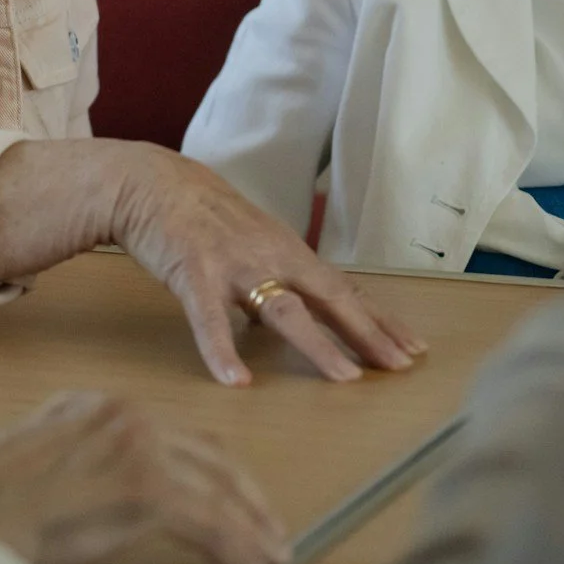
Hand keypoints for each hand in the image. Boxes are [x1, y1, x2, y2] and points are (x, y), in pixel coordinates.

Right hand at [0, 391, 292, 563]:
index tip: (229, 500)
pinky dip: (238, 547)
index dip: (209, 472)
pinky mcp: (148, 488)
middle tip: (266, 530)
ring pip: (217, 488)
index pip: (169, 437)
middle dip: (242, 496)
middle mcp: (120, 415)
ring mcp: (138, 446)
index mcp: (89, 408)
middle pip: (206, 455)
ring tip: (267, 556)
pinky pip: (212, 522)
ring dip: (249, 526)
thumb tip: (92, 504)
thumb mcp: (27, 472)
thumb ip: (70, 472)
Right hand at [108, 145, 428, 386]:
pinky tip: (236, 380)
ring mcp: (235, 266)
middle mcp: (272, 257)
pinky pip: (209, 318)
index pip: (345, 290)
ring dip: (318, 345)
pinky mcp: (194, 274)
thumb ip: (274, 282)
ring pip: (284, 309)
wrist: (152, 182)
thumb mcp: (252, 246)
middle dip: (368, 333)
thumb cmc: (203, 217)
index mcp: (289, 252)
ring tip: (345, 378)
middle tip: (400, 366)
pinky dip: (222, 351)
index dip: (379, 319)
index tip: (412, 347)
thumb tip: (289, 322)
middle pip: (330, 297)